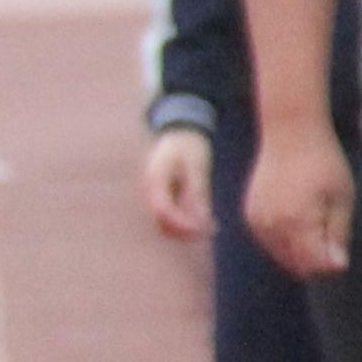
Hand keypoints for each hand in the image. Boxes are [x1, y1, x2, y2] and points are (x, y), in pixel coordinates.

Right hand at [140, 126, 214, 240]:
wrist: (181, 130)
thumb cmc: (190, 145)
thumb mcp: (197, 166)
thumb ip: (197, 192)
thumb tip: (202, 219)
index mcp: (155, 180)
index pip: (163, 211)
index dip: (182, 224)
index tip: (204, 229)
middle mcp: (149, 190)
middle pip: (161, 222)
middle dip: (185, 231)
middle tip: (211, 230)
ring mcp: (154, 194)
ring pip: (165, 223)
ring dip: (186, 229)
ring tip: (212, 226)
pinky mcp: (162, 196)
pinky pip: (171, 215)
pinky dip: (186, 221)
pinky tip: (206, 219)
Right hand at [243, 118, 357, 280]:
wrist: (289, 133)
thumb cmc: (323, 161)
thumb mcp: (342, 198)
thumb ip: (338, 235)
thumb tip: (337, 267)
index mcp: (297, 223)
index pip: (315, 266)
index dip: (332, 265)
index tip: (342, 253)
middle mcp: (271, 227)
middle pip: (296, 266)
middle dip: (316, 262)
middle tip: (332, 243)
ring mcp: (257, 223)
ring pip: (281, 257)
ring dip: (299, 254)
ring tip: (316, 228)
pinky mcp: (250, 217)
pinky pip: (269, 243)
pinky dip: (284, 242)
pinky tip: (298, 223)